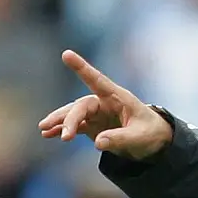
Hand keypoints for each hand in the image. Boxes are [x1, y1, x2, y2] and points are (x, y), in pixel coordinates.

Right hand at [38, 50, 172, 159]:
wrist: (154, 141)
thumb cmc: (150, 133)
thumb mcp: (139, 137)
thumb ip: (120, 138)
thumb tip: (97, 143)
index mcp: (117, 97)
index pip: (97, 80)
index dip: (82, 68)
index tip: (67, 54)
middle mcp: (103, 102)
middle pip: (81, 106)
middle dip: (70, 119)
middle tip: (66, 136)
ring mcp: (97, 114)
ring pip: (74, 114)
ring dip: (60, 122)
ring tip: (44, 130)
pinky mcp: (93, 126)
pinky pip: (75, 126)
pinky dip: (62, 129)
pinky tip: (48, 134)